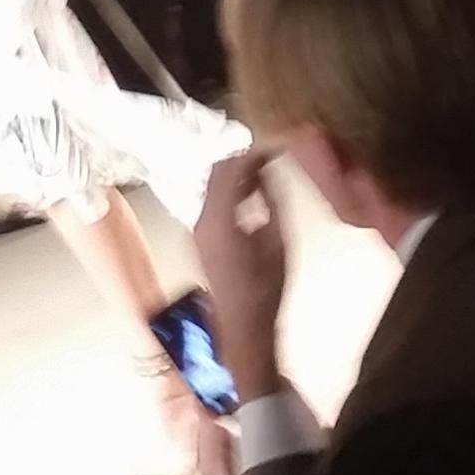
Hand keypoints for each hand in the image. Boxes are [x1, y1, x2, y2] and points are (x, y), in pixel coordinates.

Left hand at [196, 142, 285, 397]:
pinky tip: (251, 196)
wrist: (243, 327)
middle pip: (215, 172)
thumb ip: (272, 200)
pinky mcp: (199, 239)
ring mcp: (196, 229)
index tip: (275, 147)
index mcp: (220, 218)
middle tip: (269, 156)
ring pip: (210, 185)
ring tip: (264, 173)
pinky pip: (210, 201)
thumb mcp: (279, 240)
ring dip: (235, 175)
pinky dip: (229, 191)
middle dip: (241, 159)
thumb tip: (269, 170)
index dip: (254, 153)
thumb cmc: (266, 288)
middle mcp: (201, 219)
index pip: (232, 168)